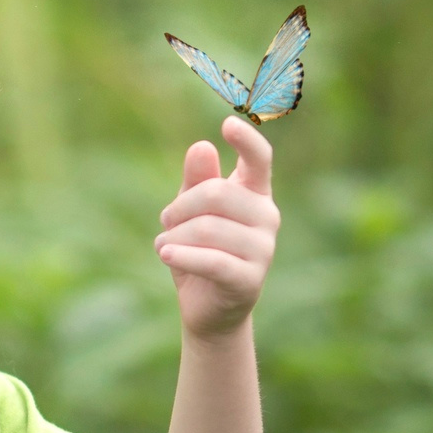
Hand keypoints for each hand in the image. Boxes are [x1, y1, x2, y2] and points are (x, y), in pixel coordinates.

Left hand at [156, 117, 277, 337]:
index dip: (246, 140)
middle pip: (217, 193)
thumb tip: (202, 146)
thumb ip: (196, 180)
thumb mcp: (190, 213)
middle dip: (180, 207)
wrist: (208, 309)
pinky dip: (182, 255)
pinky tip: (164, 254)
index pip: (260, 159)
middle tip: (165, 222)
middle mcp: (267, 217)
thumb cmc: (199, 251)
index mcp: (255, 194)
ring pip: (206, 228)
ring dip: (174, 236)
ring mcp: (263, 249)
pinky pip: (211, 260)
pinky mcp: (249, 279)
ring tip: (166, 246)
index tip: (226, 123)